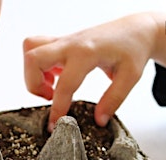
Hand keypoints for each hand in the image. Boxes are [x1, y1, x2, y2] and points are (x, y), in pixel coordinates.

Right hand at [23, 12, 165, 130]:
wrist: (135, 29)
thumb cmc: (132, 49)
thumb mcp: (130, 77)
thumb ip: (113, 100)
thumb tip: (99, 120)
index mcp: (87, 53)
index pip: (64, 84)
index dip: (57, 108)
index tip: (54, 124)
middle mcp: (70, 44)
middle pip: (33, 59)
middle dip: (34, 84)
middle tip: (50, 96)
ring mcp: (63, 40)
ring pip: (30, 49)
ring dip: (33, 72)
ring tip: (52, 85)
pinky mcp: (61, 42)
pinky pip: (37, 49)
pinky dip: (39, 65)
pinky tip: (57, 75)